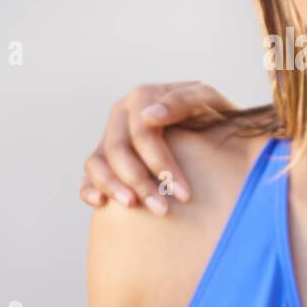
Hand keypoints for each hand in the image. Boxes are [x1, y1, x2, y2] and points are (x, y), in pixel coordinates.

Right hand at [78, 81, 235, 213]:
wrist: (217, 131)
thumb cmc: (216, 116)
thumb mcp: (209, 102)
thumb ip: (185, 101)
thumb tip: (149, 117)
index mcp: (145, 96)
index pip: (144, 132)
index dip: (161, 163)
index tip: (185, 194)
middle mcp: (123, 113)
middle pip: (119, 150)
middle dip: (140, 182)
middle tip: (163, 210)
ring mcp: (110, 135)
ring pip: (98, 162)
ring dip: (114, 187)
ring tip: (134, 207)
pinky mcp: (105, 158)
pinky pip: (88, 174)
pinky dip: (89, 188)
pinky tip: (102, 203)